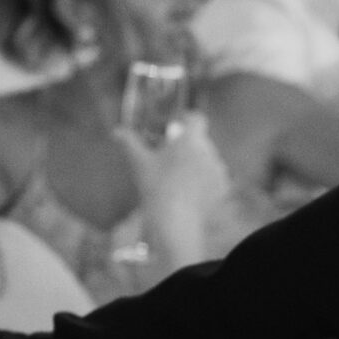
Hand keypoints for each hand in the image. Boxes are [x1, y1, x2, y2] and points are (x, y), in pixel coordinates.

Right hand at [116, 112, 234, 268]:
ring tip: (177, 177)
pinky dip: (204, 181)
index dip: (187, 120)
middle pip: (200, 141)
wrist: (175, 219)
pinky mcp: (222, 188)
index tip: (176, 126)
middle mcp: (209, 152)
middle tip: (169, 156)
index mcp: (191, 140)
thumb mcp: (139, 162)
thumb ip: (129, 143)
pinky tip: (188, 192)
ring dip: (196, 164)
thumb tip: (117, 131)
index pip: (197, 119)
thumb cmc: (155, 186)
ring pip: (207, 160)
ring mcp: (218, 171)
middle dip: (187, 146)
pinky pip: (213, 179)